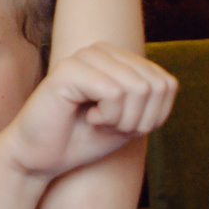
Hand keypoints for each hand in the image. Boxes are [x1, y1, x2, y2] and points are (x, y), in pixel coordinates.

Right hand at [0, 45, 178, 182]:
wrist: (40, 158)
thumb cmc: (82, 139)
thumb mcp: (129, 121)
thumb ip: (151, 100)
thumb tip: (167, 84)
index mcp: (119, 58)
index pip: (166, 85)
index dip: (154, 118)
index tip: (124, 127)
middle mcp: (103, 50)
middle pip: (155, 87)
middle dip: (138, 120)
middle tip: (109, 127)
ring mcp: (85, 56)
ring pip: (138, 88)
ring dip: (122, 119)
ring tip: (97, 121)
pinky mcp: (69, 69)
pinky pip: (114, 92)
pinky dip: (107, 116)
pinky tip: (87, 118)